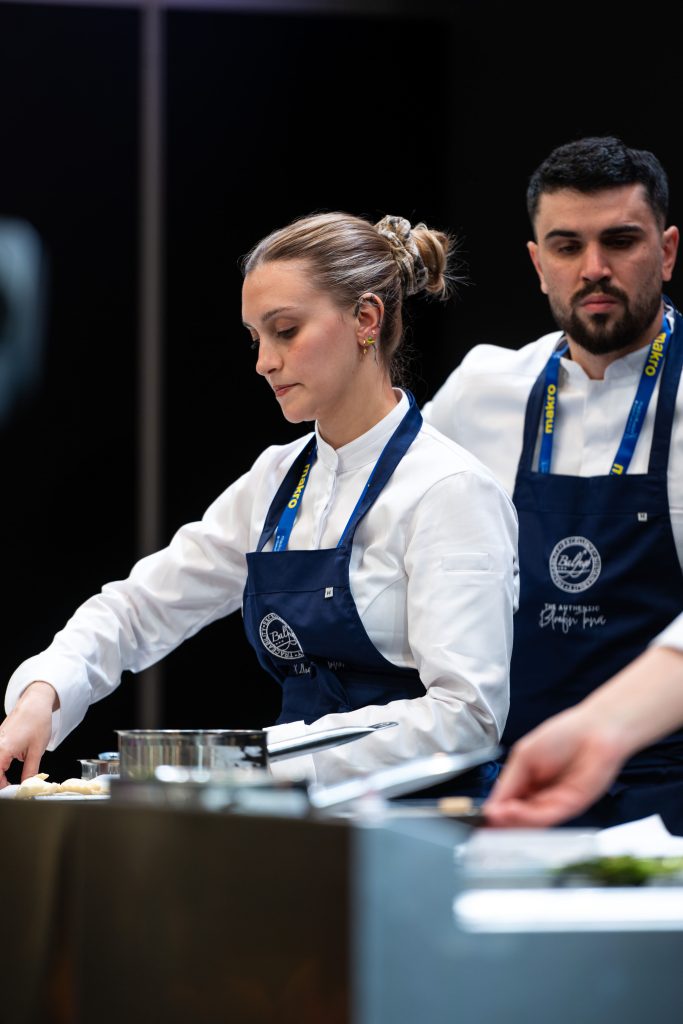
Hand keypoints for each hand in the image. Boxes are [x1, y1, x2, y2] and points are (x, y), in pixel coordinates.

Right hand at [0, 681, 57, 787]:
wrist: (35, 703)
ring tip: (9, 781)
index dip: (3, 788)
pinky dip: (0, 765)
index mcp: (3, 749)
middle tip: (11, 788)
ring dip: (0, 773)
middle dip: (0, 782)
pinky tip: (7, 770)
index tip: (13, 792)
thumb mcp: (37, 750)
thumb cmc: (37, 721)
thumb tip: (27, 784)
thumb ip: (30, 770)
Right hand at [483, 706, 623, 827]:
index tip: (476, 819)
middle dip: (499, 822)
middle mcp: (540, 797)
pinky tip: (512, 811)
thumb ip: (509, 782)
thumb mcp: (524, 756)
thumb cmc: (563, 735)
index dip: (492, 813)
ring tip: (495, 816)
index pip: (505, 804)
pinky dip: (527, 817)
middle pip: (516, 818)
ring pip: (529, 821)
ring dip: (510, 821)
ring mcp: (555, 803)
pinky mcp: (570, 807)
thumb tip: (492, 806)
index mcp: (527, 783)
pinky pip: (546, 816)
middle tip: (483, 824)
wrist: (595, 730)